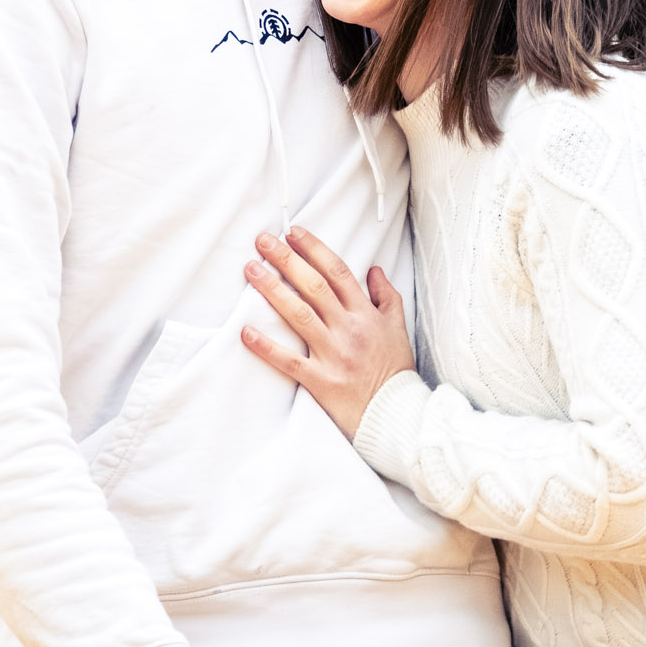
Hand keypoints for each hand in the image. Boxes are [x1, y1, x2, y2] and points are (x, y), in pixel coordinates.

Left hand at [239, 227, 414, 438]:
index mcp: (366, 314)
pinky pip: (289, 361)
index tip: (294, 232)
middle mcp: (348, 329)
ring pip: (298, 314)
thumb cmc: (396, 371)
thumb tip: (374, 270)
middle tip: (263, 241)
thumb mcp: (399, 327)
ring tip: (251, 270)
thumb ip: (387, 296)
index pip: (337, 272)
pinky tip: (246, 331)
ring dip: (272, 290)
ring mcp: (333, 354)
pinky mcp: (321, 380)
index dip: (314, 249)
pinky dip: (266, 347)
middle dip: (286, 259)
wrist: (398, 414)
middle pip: (313, 286)